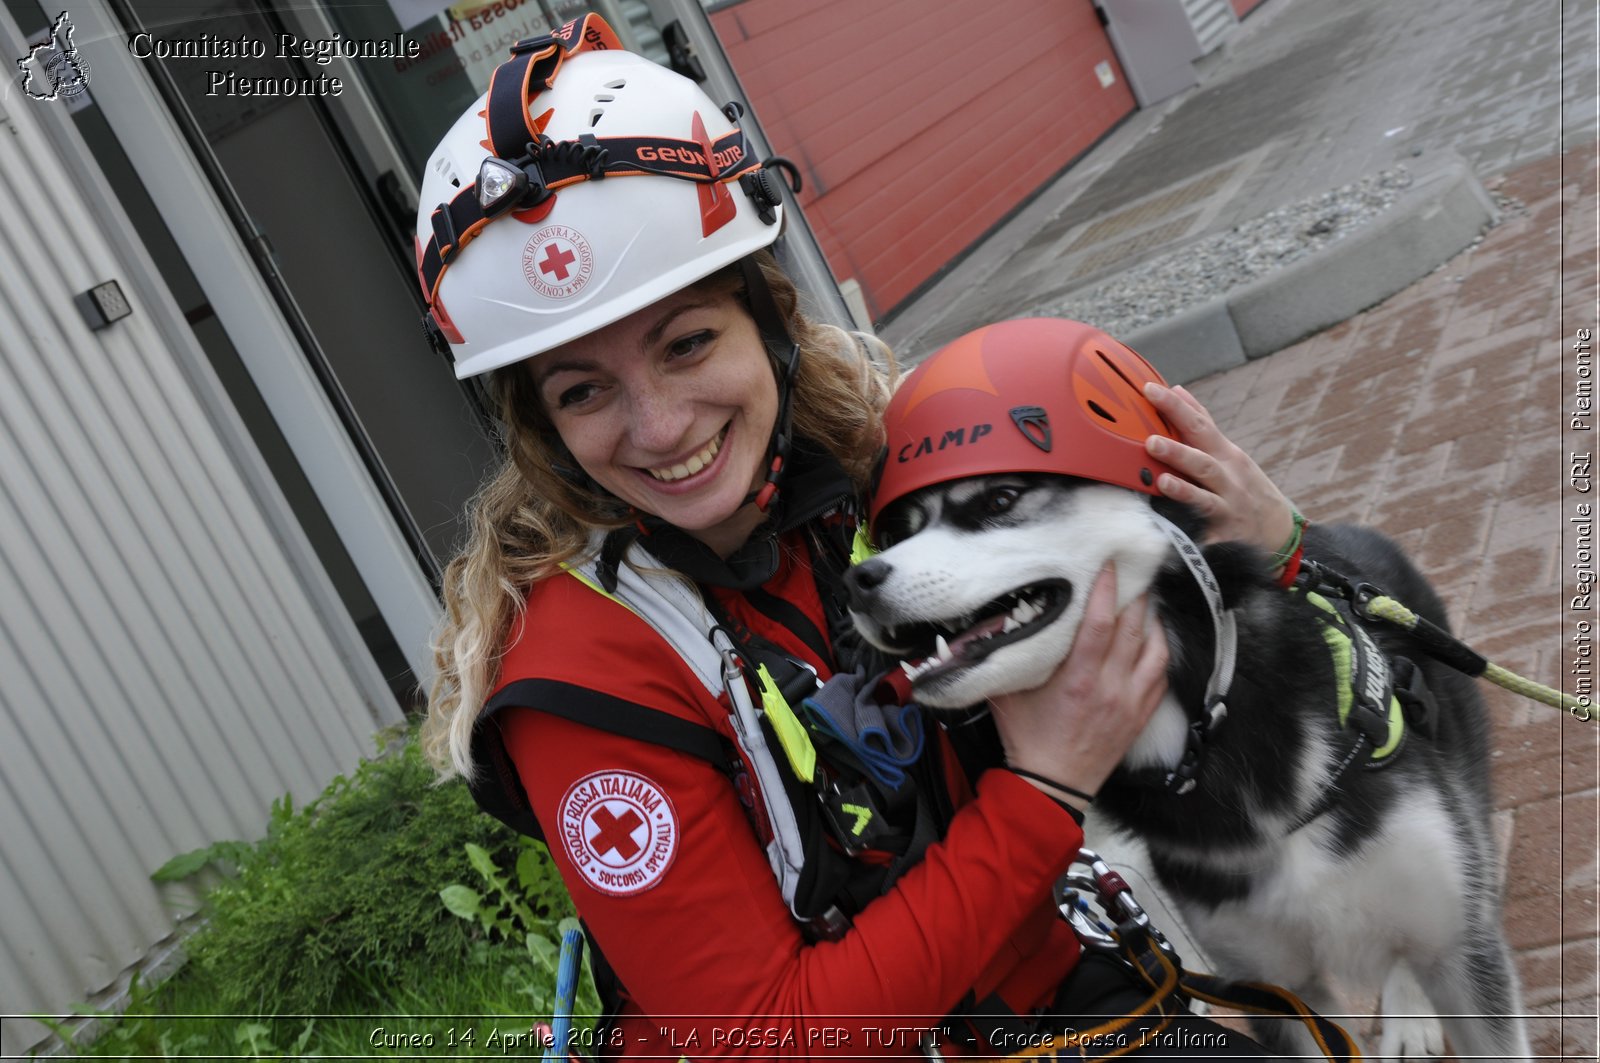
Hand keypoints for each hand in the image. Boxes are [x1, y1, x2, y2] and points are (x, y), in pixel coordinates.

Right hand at [988, 566, 1168, 809]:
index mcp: (1078, 679)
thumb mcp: (1008, 694)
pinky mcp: (1141, 715)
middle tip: (1131, 572)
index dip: (1106, 590)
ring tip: (1145, 601)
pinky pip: (1162, 675)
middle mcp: (1111, 688)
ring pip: (1156, 650)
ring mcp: (1131, 702)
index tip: (1108, 565)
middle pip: (1133, 629)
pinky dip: (1160, 651)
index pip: (1100, 623)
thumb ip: (1010, 658)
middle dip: (1135, 595)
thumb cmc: (1027, 738)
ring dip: (1153, 621)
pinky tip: (1153, 638)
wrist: (1052, 785)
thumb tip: (1000, 623)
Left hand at [1142, 382, 1296, 550]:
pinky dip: (1192, 536)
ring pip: (1204, 499)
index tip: (1150, 390)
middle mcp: (1229, 481)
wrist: (1280, 532)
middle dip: (1178, 452)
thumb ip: (1202, 424)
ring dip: (1184, 491)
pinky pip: (1205, 538)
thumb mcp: (1229, 454)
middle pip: (1203, 463)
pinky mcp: (1224, 538)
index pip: (1199, 426)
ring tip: (1162, 482)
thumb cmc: (1245, 486)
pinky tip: (1172, 535)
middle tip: (1150, 442)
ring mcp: (1228, 510)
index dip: (1175, 408)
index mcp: (1226, 456)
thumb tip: (1176, 390)